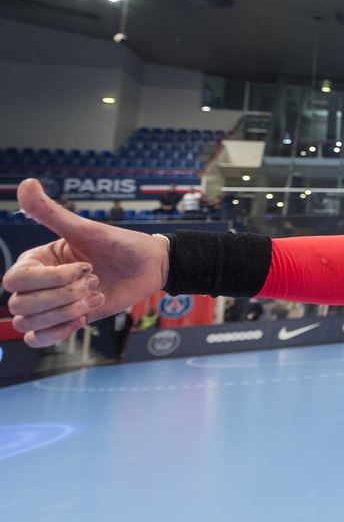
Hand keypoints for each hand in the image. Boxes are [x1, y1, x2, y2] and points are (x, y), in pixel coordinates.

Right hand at [3, 179, 169, 346]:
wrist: (149, 267)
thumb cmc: (120, 244)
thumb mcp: (85, 229)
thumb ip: (51, 212)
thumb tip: (27, 183)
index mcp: (35, 260)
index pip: (16, 280)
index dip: (52, 279)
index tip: (87, 267)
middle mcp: (37, 282)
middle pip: (21, 304)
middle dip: (63, 296)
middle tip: (94, 281)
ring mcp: (50, 303)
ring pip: (28, 323)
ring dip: (65, 313)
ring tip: (94, 297)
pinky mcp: (64, 320)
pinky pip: (38, 339)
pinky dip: (57, 332)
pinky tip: (83, 318)